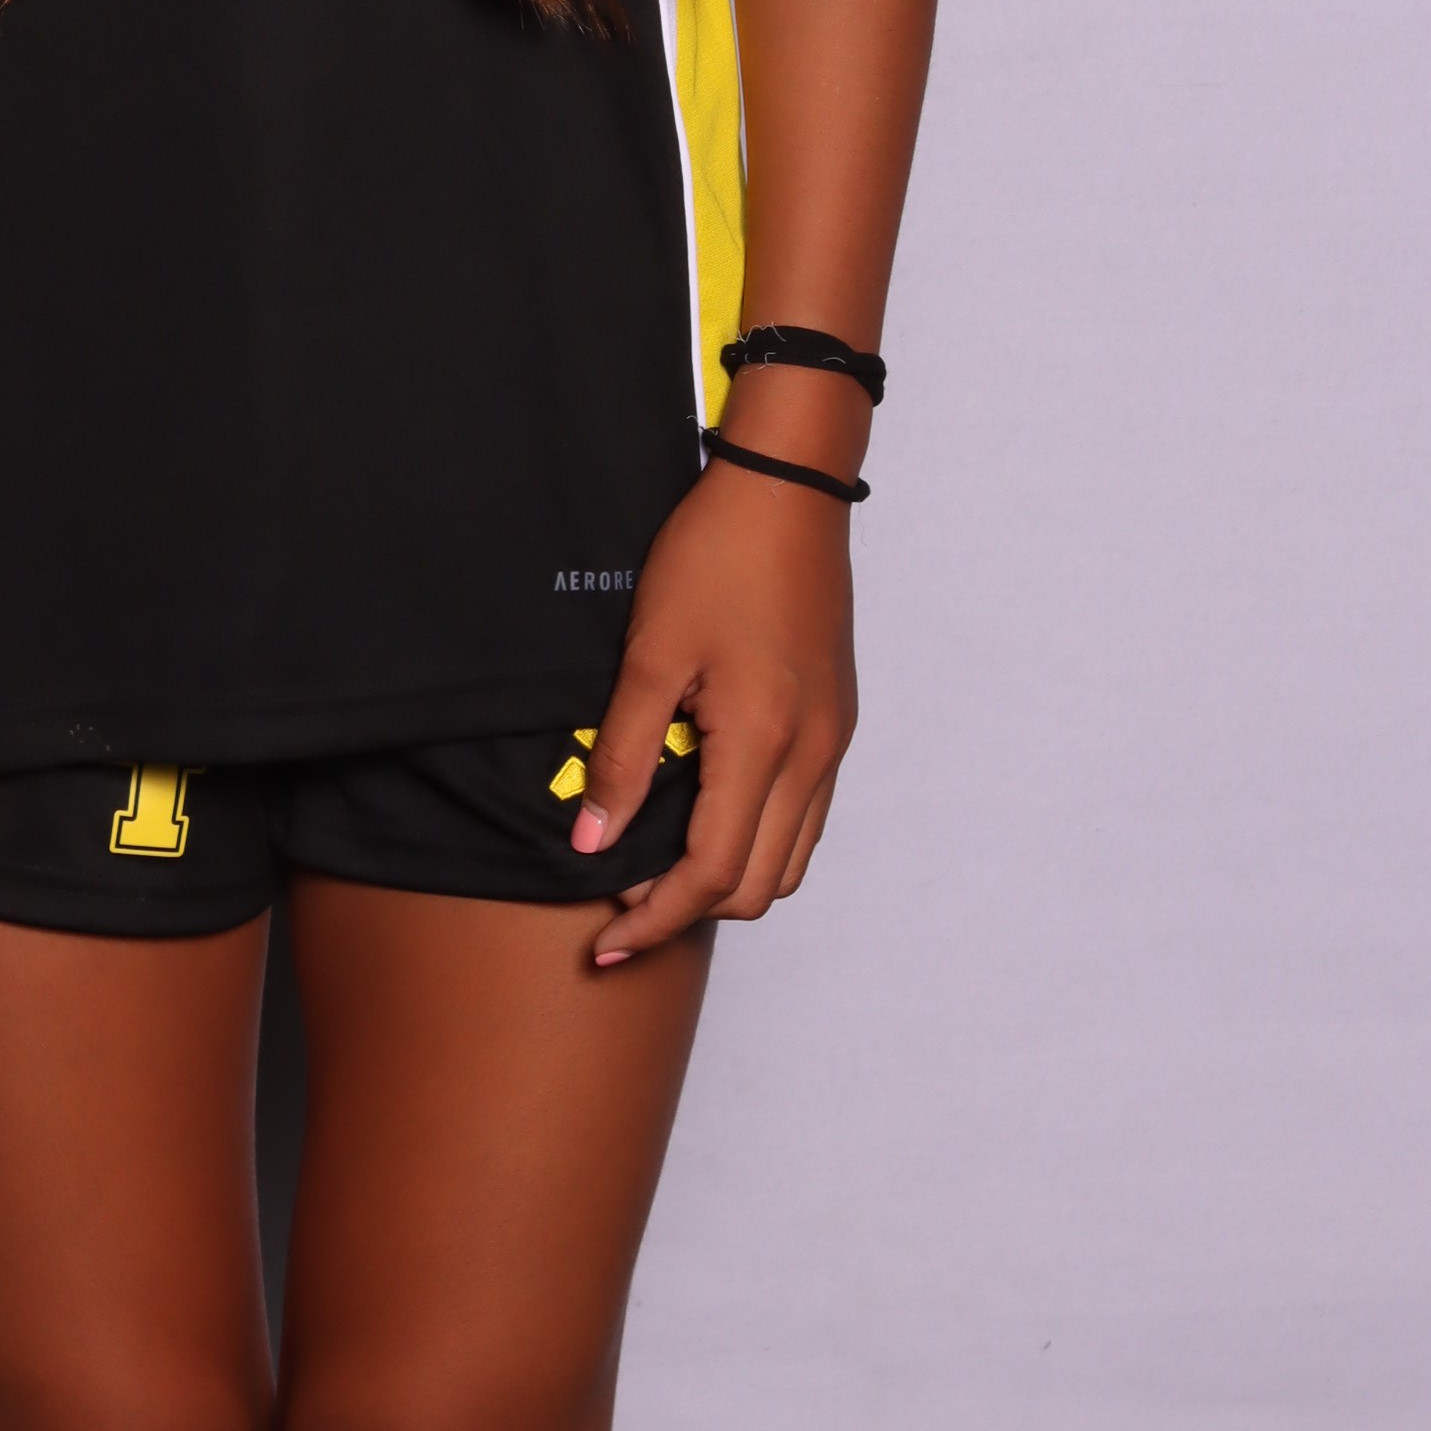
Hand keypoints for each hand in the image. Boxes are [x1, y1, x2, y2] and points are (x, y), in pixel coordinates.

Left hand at [570, 460, 858, 961]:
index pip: (711, 876)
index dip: (655, 919)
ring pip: (789, 860)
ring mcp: (833, 742)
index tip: (605, 939)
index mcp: (764, 744)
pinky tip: (706, 813)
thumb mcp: (649, 654)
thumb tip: (593, 842)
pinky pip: (806, 817)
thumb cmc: (714, 556)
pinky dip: (759, 840)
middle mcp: (812, 757)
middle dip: (688, 909)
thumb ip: (623, 756)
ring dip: (727, 879)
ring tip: (659, 863)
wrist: (787, 491)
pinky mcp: (837, 722)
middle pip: (757, 887)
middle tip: (621, 899)